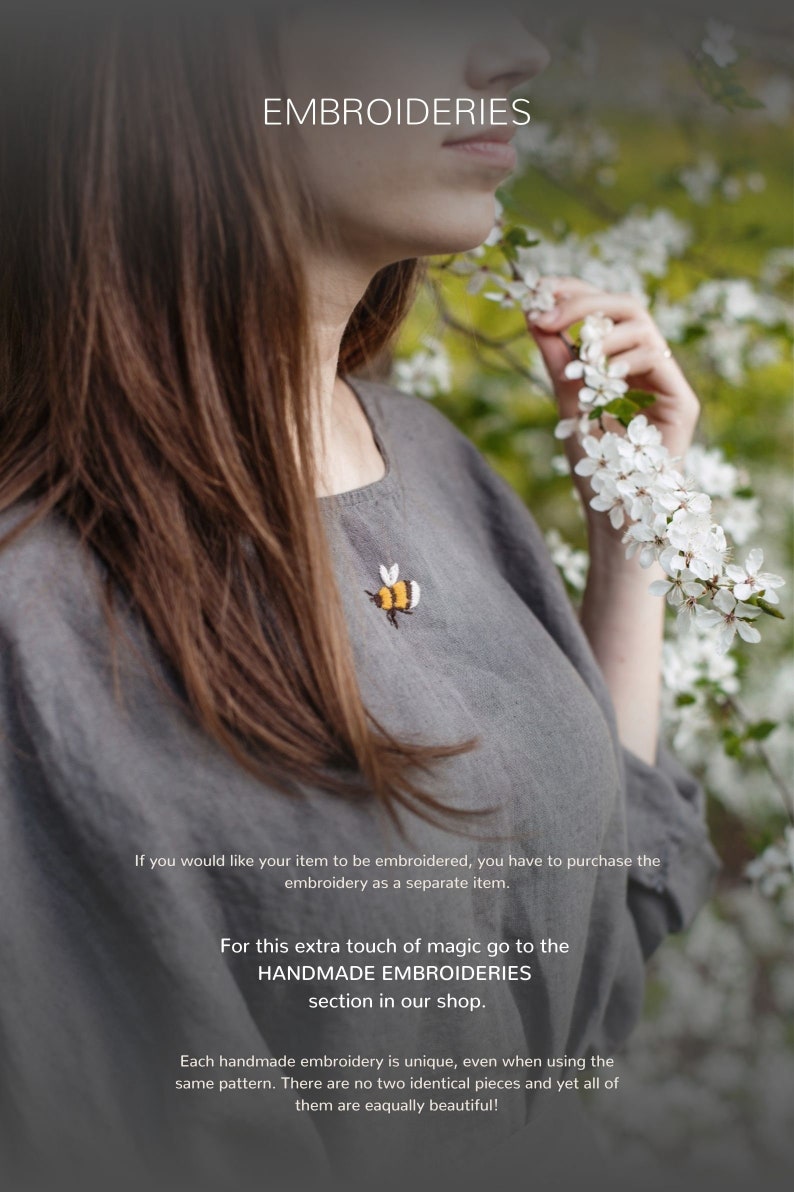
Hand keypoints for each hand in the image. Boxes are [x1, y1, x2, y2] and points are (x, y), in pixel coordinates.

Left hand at [527, 277, 700, 461]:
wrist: (616, 515)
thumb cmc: (594, 467)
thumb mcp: (568, 403)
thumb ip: (558, 360)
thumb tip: (534, 314)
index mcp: (619, 361)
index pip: (602, 310)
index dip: (573, 291)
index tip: (538, 289)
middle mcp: (645, 365)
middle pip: (623, 305)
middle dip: (582, 304)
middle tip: (546, 317)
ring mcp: (665, 380)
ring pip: (641, 322)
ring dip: (600, 332)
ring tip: (578, 360)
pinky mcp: (681, 400)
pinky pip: (656, 355)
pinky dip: (624, 358)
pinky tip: (603, 378)